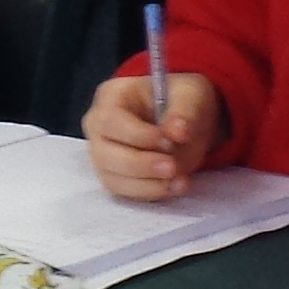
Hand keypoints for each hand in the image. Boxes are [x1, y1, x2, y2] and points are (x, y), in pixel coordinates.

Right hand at [85, 70, 221, 199]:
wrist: (184, 121)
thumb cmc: (179, 100)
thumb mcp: (189, 95)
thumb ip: (184, 112)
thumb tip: (178, 131)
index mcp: (110, 97)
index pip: (111, 120)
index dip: (138, 135)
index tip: (169, 141)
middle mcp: (98, 128)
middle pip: (105, 154)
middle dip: (141, 164)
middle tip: (173, 167)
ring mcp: (103, 155)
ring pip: (112, 178)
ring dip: (148, 184)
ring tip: (181, 180)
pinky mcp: (115, 177)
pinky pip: (125, 192)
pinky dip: (150, 192)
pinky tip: (174, 186)